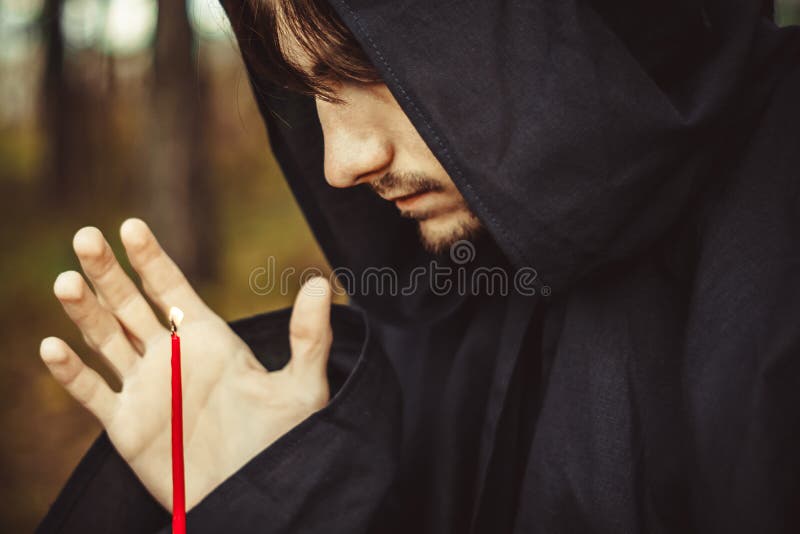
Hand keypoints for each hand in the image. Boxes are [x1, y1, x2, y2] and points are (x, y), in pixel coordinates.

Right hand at [39, 219, 332, 510]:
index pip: (172, 289)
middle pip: (130, 305)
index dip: (150, 258)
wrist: (255, 494)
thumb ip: (309, 337)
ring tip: (66, 280)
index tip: (130, 226)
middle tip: (86, 236)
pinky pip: (92, 394)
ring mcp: (146, 389)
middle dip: (108, 272)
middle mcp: (172, 357)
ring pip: (105, 340)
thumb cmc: (283, 442)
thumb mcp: (302, 387)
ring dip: (84, 312)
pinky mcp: (128, 426)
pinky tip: (51, 347)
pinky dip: (70, 373)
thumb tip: (322, 284)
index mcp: (208, 339)